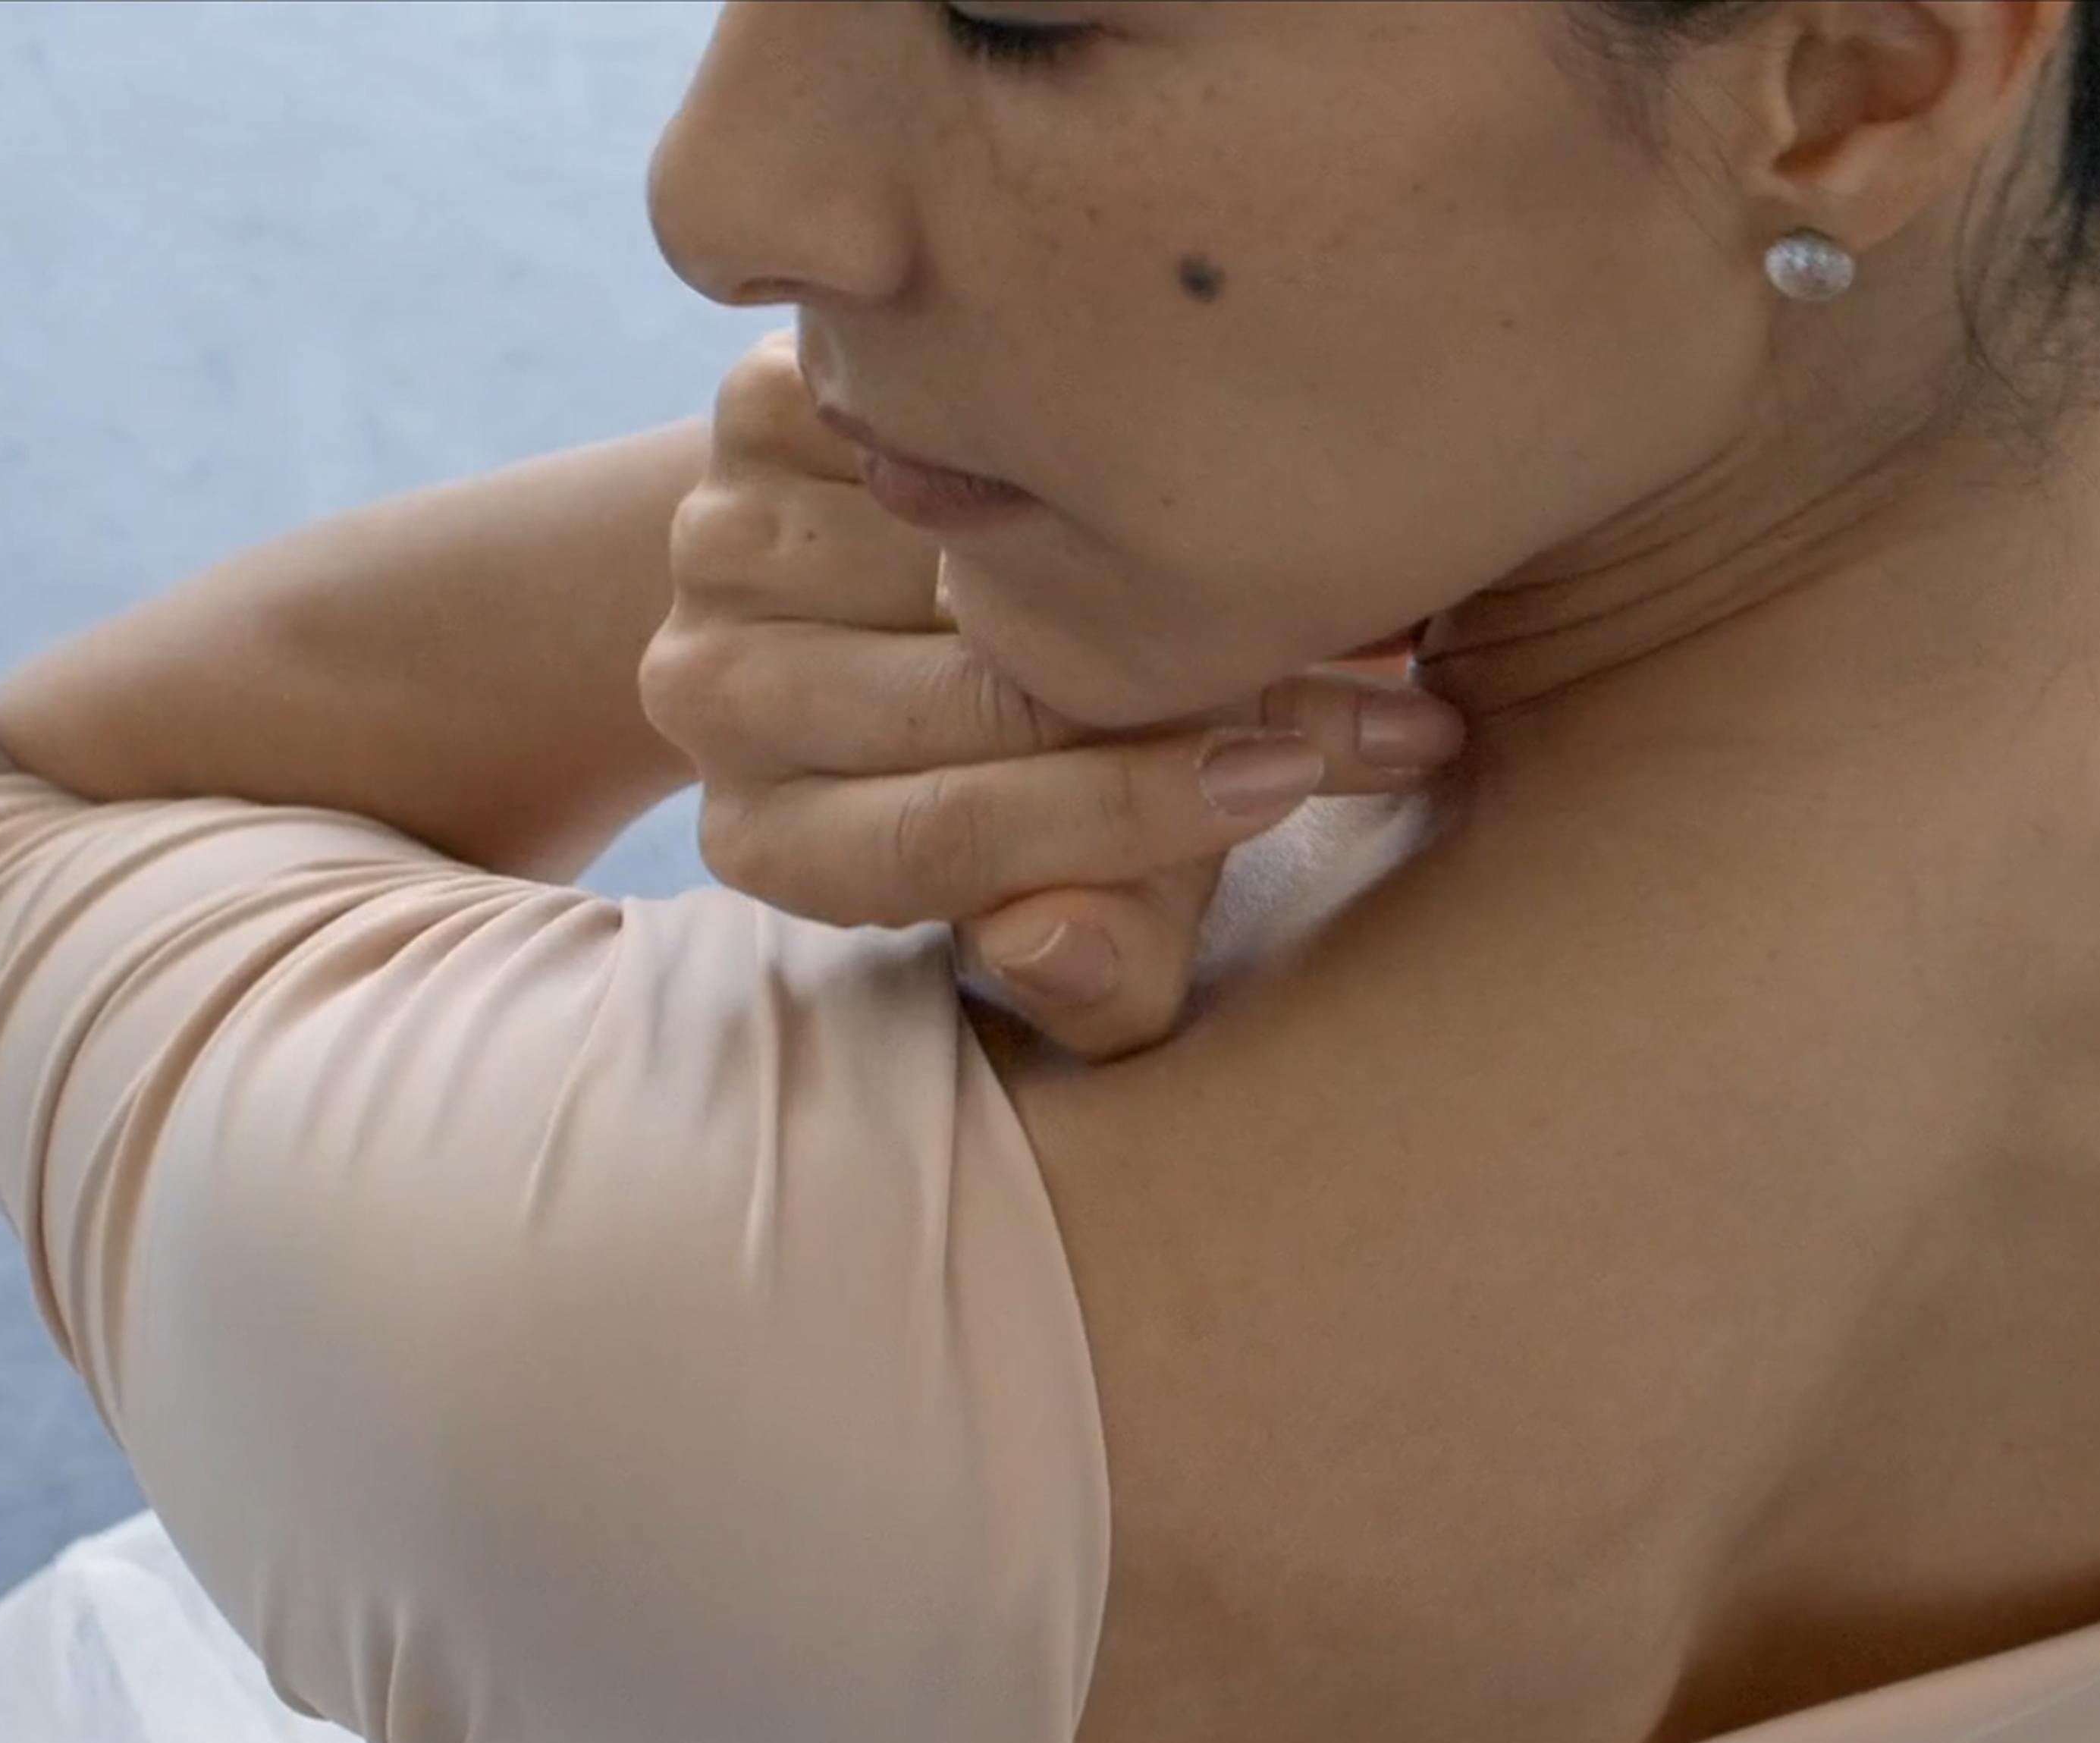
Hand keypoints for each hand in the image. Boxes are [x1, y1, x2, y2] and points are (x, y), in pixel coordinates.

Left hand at [638, 330, 1466, 1060]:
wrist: (946, 598)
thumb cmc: (1057, 790)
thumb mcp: (1102, 904)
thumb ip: (1099, 973)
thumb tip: (1051, 950)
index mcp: (771, 843)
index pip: (947, 836)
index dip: (1138, 813)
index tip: (1296, 779)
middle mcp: (708, 698)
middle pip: (975, 691)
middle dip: (1203, 692)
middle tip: (1390, 697)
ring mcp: (718, 544)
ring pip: (987, 554)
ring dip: (1167, 562)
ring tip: (1328, 589)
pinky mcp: (761, 412)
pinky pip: (951, 416)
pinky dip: (1089, 442)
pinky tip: (1192, 477)